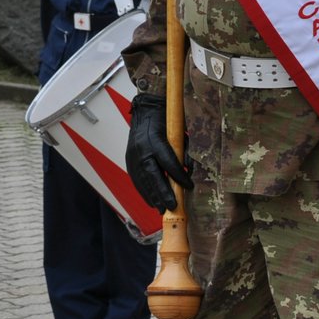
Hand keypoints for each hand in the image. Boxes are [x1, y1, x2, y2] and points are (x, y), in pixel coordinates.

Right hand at [124, 93, 190, 211]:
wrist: (146, 109)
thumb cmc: (166, 118)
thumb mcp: (179, 131)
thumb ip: (183, 150)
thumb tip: (189, 170)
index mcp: (155, 139)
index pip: (168, 162)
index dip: (178, 176)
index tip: (188, 187)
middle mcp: (141, 148)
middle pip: (153, 175)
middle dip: (163, 193)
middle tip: (172, 207)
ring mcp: (133, 155)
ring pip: (142, 179)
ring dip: (152, 196)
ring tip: (161, 209)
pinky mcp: (129, 159)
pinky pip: (136, 178)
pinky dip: (144, 191)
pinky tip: (151, 201)